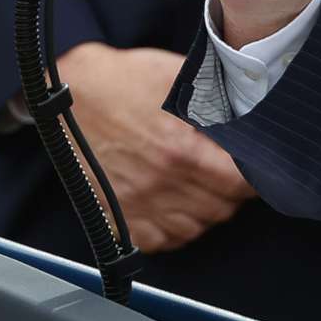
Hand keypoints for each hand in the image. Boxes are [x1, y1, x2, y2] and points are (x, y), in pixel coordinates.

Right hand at [55, 42, 253, 251]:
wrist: (66, 96)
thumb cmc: (123, 81)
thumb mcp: (179, 79)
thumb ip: (219, 103)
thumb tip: (251, 121)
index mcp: (180, 151)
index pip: (239, 184)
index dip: (254, 176)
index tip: (255, 167)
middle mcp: (159, 184)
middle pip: (221, 209)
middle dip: (233, 193)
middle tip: (228, 174)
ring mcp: (136, 204)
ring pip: (194, 229)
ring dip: (206, 212)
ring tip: (205, 189)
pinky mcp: (116, 216)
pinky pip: (159, 241)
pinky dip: (174, 230)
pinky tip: (177, 207)